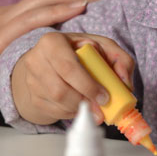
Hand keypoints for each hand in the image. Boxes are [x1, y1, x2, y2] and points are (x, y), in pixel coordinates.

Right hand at [0, 0, 106, 120]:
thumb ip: (18, 56)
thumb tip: (43, 64)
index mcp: (6, 21)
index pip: (44, 3)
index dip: (71, 0)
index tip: (96, 4)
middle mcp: (6, 16)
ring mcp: (1, 24)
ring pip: (44, 1)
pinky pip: (32, 19)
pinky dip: (56, 11)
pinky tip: (76, 10)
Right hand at [11, 32, 134, 124]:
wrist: (47, 62)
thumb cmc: (76, 52)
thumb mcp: (100, 46)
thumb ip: (119, 59)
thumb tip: (124, 83)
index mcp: (52, 42)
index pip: (68, 67)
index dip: (88, 85)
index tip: (105, 96)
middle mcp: (36, 60)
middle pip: (61, 90)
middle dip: (85, 102)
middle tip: (101, 108)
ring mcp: (32, 81)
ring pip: (58, 103)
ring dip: (79, 109)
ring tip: (92, 106)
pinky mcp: (33, 98)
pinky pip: (54, 112)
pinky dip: (71, 113)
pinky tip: (78, 105)